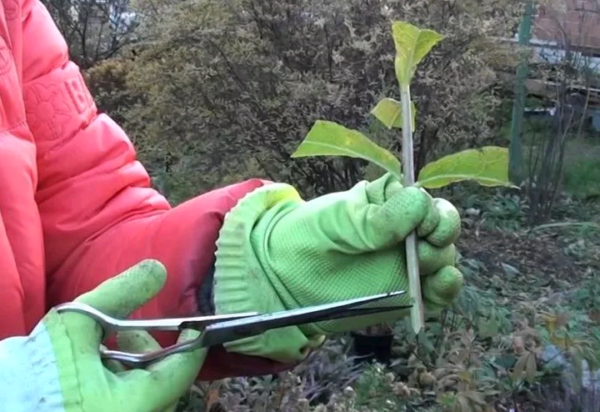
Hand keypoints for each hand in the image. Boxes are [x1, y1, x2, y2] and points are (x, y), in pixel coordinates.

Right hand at [2, 260, 206, 411]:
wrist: (2, 401)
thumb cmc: (37, 369)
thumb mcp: (78, 322)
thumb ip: (122, 293)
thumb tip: (159, 268)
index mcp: (132, 405)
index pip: (179, 373)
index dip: (192, 344)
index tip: (193, 326)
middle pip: (163, 385)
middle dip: (151, 352)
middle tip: (126, 331)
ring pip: (146, 395)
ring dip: (134, 367)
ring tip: (105, 346)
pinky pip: (129, 402)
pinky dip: (121, 382)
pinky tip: (98, 365)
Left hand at [213, 173, 462, 361]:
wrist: (288, 280)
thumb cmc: (309, 237)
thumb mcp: (339, 220)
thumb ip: (377, 218)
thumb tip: (420, 203)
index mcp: (389, 202)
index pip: (425, 202)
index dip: (430, 211)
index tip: (421, 222)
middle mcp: (406, 230)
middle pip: (442, 228)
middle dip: (441, 233)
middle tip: (425, 245)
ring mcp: (408, 262)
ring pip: (444, 258)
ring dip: (442, 261)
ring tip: (424, 266)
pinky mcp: (408, 293)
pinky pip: (437, 292)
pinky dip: (446, 289)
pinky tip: (442, 284)